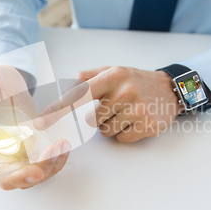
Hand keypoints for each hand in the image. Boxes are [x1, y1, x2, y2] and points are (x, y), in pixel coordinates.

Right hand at [0, 65, 70, 189]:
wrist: (6, 79)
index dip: (12, 174)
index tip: (34, 170)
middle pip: (13, 179)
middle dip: (35, 174)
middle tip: (54, 154)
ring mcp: (14, 154)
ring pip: (31, 176)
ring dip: (49, 167)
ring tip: (61, 146)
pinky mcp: (29, 150)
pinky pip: (42, 165)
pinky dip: (55, 160)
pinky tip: (63, 146)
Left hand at [35, 66, 180, 142]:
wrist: (169, 90)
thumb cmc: (135, 81)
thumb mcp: (113, 71)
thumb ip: (88, 76)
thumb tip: (67, 86)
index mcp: (113, 75)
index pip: (79, 94)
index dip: (58, 110)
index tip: (41, 123)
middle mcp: (125, 91)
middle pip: (91, 119)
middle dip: (97, 117)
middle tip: (114, 107)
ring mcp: (138, 109)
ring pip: (105, 131)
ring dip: (111, 126)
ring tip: (126, 113)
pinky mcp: (148, 125)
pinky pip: (121, 138)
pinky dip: (124, 133)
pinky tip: (135, 121)